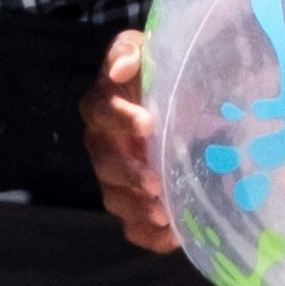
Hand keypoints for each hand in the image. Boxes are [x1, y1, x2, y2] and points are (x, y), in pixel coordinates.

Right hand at [88, 25, 178, 260]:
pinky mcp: (133, 200)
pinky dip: (149, 235)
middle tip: (156, 182)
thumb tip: (121, 69)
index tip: (148, 125)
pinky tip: (172, 237)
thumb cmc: (164, 69)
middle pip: (104, 162)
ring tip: (163, 216)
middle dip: (128, 174)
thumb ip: (133, 52)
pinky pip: (132, 225)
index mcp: (104, 102)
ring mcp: (115, 175)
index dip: (121, 118)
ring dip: (136, 209)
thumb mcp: (153, 49)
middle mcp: (103, 141)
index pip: (101, 109)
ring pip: (113, 197)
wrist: (183, 97)